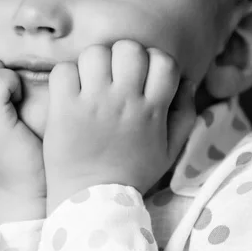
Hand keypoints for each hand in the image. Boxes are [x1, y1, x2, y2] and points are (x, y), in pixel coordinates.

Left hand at [43, 40, 195, 213]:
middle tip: (113, 76)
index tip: (142, 77)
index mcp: (152, 110)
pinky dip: (65, 77)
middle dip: (122, 56)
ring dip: (92, 64)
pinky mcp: (64, 109)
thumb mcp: (169, 150)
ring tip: (89, 83)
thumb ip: (185, 115)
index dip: (153, 61)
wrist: (92, 202)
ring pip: (95, 53)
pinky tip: (69, 94)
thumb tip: (187, 83)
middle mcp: (124, 102)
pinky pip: (64, 71)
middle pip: (129, 48)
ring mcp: (92, 103)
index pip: (163, 60)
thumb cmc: (132, 175)